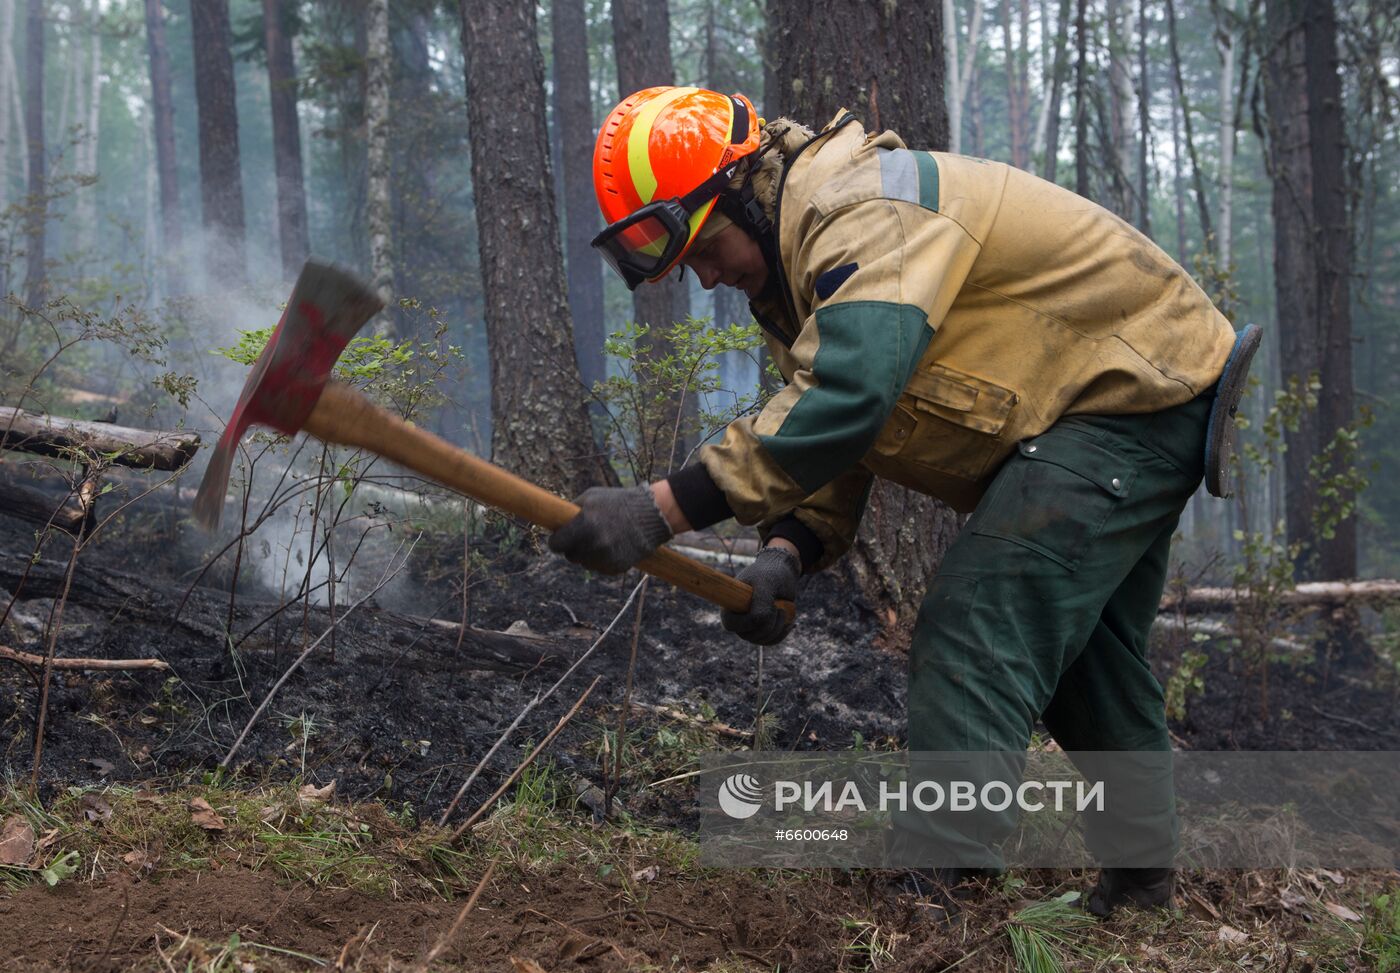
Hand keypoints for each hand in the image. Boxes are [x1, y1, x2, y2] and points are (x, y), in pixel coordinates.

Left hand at [548, 485, 672, 573]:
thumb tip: (555, 523)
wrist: (652, 515)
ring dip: (588, 554)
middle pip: (570, 556)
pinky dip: (603, 560)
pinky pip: (600, 568)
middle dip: (574, 547)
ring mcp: (606, 558)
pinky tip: (613, 545)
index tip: (560, 538)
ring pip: (585, 564)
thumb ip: (571, 510)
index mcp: (584, 525)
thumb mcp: (591, 497)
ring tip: (603, 538)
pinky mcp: (617, 568)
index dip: (557, 541)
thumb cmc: (618, 502)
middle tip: (584, 536)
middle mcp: (594, 544)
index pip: (556, 545)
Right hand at [722, 546, 799, 644]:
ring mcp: (750, 626)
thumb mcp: (767, 584)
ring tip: (784, 610)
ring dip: (778, 628)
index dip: (749, 622)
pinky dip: (782, 631)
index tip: (768, 609)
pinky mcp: (763, 630)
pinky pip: (772, 640)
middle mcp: (738, 618)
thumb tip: (758, 622)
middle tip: (779, 606)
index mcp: (730, 605)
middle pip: (750, 636)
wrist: (782, 572)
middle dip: (769, 624)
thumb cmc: (771, 574)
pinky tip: (789, 620)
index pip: (731, 624)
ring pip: (762, 640)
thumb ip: (761, 602)